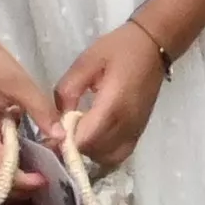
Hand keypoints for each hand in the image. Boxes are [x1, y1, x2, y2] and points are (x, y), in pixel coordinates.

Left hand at [53, 17, 176, 164]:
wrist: (153, 47)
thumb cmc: (118, 50)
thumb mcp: (86, 61)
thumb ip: (68, 89)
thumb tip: (59, 116)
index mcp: (112, 105)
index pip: (85, 139)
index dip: (65, 142)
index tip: (50, 135)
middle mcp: (126, 124)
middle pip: (94, 152)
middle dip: (73, 148)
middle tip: (59, 133)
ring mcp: (135, 130)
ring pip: (106, 158)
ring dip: (88, 153)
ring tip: (76, 136)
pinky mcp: (139, 132)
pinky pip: (119, 155)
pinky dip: (103, 154)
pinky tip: (93, 140)